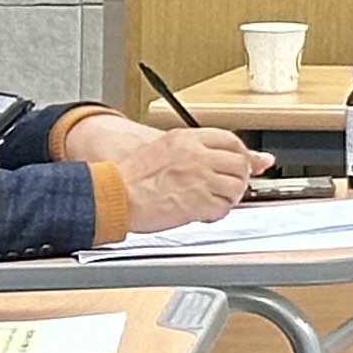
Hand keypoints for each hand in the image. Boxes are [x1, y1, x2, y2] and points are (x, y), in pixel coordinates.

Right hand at [102, 123, 268, 232]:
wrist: (112, 195)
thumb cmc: (131, 176)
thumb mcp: (166, 150)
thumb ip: (200, 150)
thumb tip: (229, 153)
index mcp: (189, 139)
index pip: (232, 141)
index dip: (239, 155)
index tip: (240, 164)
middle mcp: (198, 156)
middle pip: (240, 164)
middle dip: (238, 177)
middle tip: (226, 186)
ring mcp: (200, 179)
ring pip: (236, 186)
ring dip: (229, 197)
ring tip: (213, 200)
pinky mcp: (198, 202)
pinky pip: (223, 208)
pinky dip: (217, 213)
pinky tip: (204, 212)